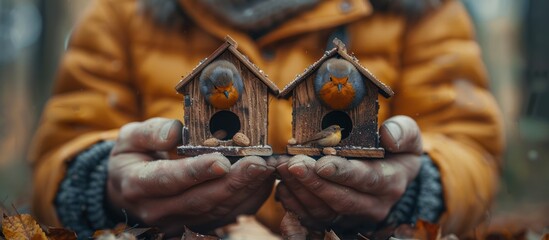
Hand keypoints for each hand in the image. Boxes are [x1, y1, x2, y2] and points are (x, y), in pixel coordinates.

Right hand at [106, 118, 274, 236]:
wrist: (128, 189)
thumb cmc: (133, 156)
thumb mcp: (130, 138)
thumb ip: (150, 133)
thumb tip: (174, 132)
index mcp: (138, 185)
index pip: (169, 180)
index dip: (196, 172)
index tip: (222, 160)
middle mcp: (158, 210)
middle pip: (200, 200)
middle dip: (232, 182)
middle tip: (258, 163)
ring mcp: (179, 222)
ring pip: (217, 210)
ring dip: (245, 191)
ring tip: (267, 169)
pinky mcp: (197, 225)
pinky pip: (227, 216)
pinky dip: (249, 200)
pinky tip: (264, 181)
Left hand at [275, 115, 422, 231]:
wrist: (394, 176)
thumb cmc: (397, 151)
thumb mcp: (409, 136)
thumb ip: (402, 131)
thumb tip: (388, 136)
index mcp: (391, 182)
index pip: (366, 179)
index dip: (343, 172)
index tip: (321, 163)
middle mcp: (374, 205)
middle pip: (341, 198)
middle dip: (315, 182)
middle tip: (294, 164)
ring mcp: (354, 216)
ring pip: (324, 210)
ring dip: (301, 191)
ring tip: (284, 169)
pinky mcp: (337, 221)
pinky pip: (313, 218)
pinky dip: (295, 204)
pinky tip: (283, 186)